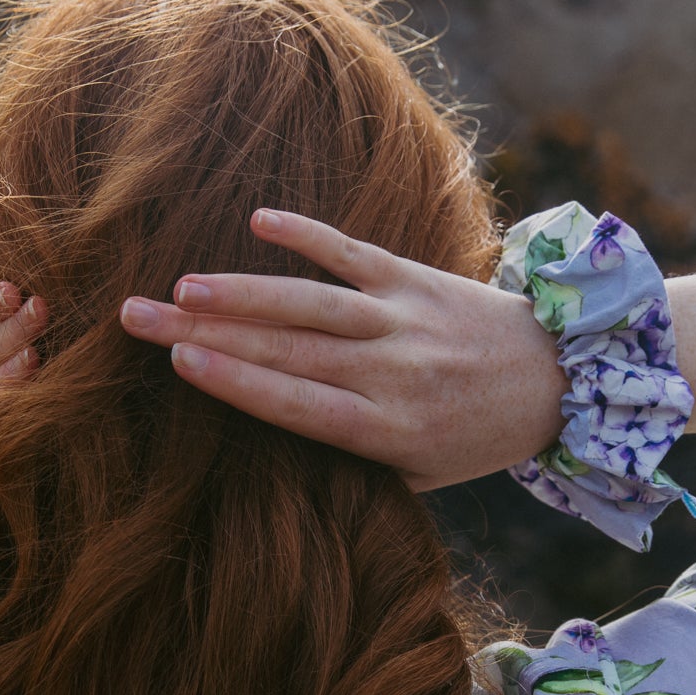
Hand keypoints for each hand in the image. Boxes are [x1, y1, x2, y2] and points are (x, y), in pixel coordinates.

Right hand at [118, 210, 567, 489]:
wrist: (560, 379)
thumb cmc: (474, 437)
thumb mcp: (418, 474)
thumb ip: (355, 459)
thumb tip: (274, 450)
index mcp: (388, 430)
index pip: (298, 404)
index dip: (236, 383)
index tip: (178, 365)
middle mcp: (393, 372)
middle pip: (285, 350)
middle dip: (205, 333)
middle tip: (134, 318)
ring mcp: (404, 320)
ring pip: (311, 303)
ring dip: (242, 290)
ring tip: (180, 286)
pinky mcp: (418, 278)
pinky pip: (355, 253)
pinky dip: (308, 235)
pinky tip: (258, 220)